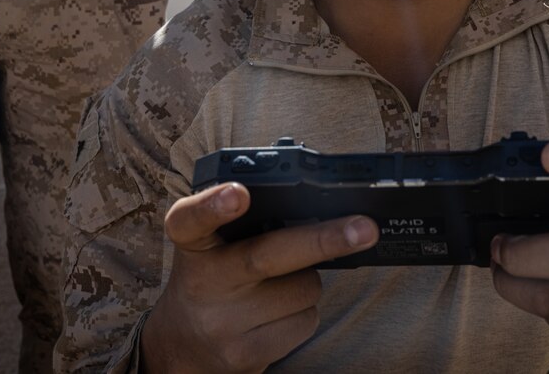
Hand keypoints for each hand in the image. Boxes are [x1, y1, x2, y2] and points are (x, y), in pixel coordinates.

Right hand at [140, 183, 378, 373]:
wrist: (183, 347)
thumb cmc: (213, 278)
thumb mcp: (213, 244)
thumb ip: (248, 221)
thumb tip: (321, 209)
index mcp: (191, 244)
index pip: (192, 219)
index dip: (214, 204)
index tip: (239, 193)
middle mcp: (201, 283)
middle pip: (268, 257)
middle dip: (323, 240)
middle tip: (365, 228)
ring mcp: (222, 324)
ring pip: (303, 289)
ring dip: (308, 280)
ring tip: (278, 283)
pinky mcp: (245, 355)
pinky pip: (305, 322)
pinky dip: (304, 311)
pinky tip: (277, 312)